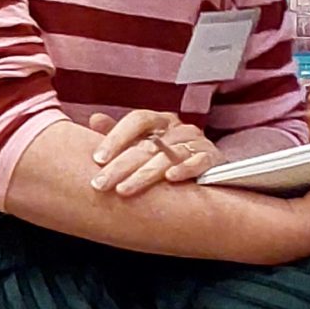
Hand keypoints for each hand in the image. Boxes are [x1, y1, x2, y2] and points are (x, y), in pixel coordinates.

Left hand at [87, 110, 222, 195]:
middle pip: (148, 144)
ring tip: (124, 190)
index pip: (138, 120)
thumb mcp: (146, 144)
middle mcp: (179, 129)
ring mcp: (198, 143)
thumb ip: (121, 134)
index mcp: (161, 122)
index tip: (96, 159)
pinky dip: (186, 168)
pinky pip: (199, 161)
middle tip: (100, 185)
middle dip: (121, 165)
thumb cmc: (171, 159)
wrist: (214, 176)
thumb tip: (95, 118)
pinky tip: (171, 178)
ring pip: (169, 154)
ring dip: (145, 173)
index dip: (116, 137)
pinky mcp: (213, 159)